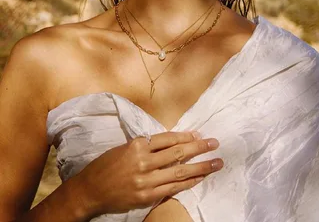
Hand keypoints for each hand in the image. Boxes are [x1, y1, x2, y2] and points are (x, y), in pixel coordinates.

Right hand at [75, 131, 222, 217]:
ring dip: (201, 166)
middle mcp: (143, 161)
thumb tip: (172, 143)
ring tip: (216, 162)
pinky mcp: (147, 196)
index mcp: (136, 145)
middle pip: (178, 153)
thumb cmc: (105, 165)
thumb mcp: (124, 147)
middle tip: (215, 144)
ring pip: (180, 171)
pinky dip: (189, 182)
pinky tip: (200, 177)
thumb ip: (147, 146)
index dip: (186, 136)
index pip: (168, 138)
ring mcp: (146, 180)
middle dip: (199, 148)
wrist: (90, 190)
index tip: (198, 135)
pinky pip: (173, 187)